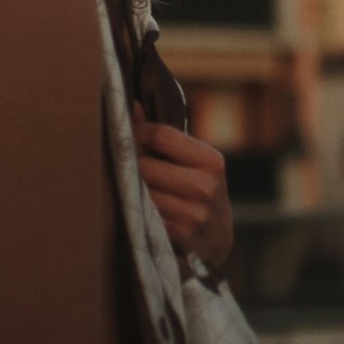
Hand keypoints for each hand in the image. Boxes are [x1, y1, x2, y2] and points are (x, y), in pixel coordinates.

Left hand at [132, 102, 232, 267]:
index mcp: (211, 160)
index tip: (128, 135)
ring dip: (132, 189)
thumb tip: (132, 104)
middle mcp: (205, 186)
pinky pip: (144, 214)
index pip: (160, 135)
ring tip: (133, 187)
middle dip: (132, 165)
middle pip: (145, 166)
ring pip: (141, 191)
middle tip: (126, 164)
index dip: (137, 133)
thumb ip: (162, 135)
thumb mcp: (192, 162)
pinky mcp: (181, 234)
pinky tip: (141, 208)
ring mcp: (194, 213)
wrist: (218, 238)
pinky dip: (138, 209)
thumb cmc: (199, 190)